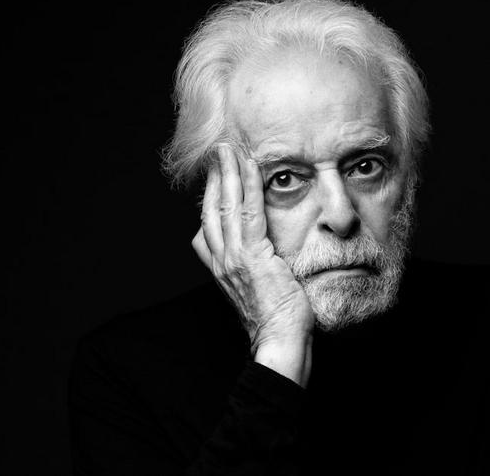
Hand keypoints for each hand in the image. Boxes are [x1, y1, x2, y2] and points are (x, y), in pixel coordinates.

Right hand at [192, 145, 313, 385]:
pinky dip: (249, 185)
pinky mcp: (253, 255)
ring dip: (228, 172)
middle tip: (218, 151)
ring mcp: (234, 257)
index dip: (211, 195)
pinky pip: (249, 212)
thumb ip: (253, 267)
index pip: (210, 224)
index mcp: (221, 267)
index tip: (217, 174)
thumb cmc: (277, 320)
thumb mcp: (259, 289)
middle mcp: (221, 260)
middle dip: (215, 177)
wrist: (279, 341)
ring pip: (226, 205)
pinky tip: (250, 165)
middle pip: (211, 208)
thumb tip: (262, 252)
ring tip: (228, 148)